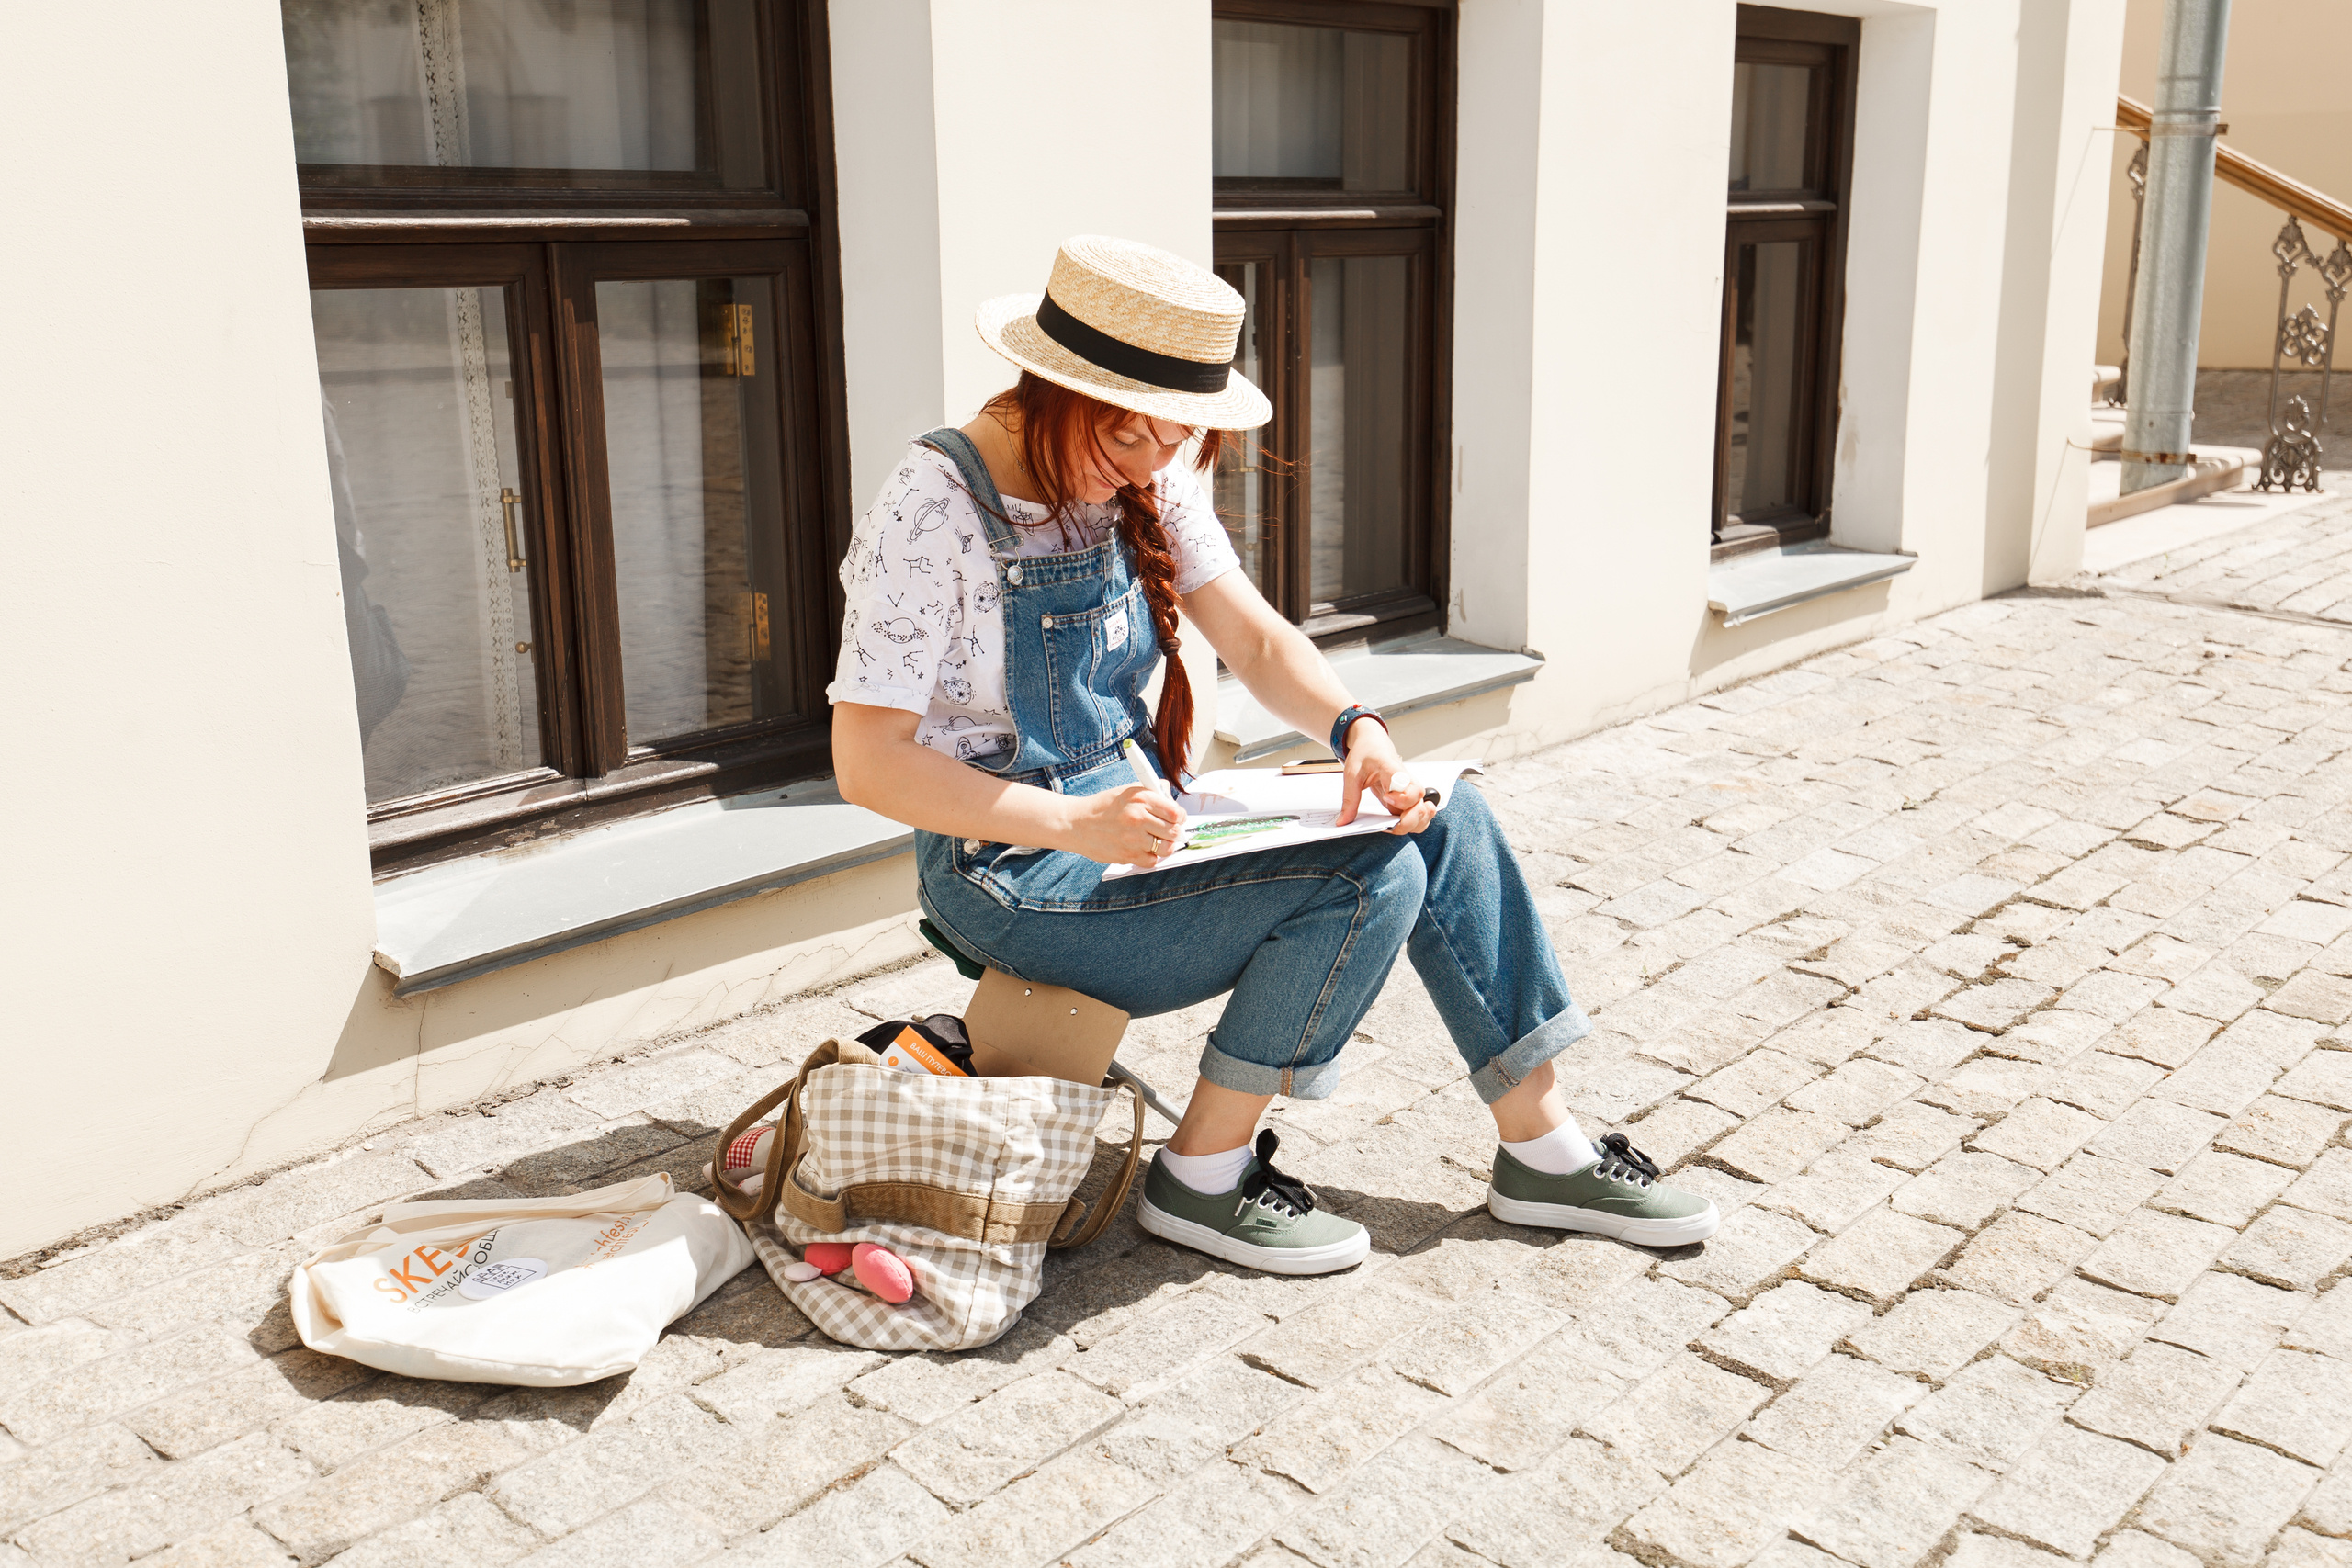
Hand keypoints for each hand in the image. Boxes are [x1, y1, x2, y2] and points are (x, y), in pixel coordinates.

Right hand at [1066, 783, 1186, 865]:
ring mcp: (1133, 839)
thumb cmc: (1103, 806)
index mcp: (1141, 798)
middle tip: (1167, 831)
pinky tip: (1142, 848)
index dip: (1179, 817)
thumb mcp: (1127, 790)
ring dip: (1165, 846)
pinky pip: (1152, 861)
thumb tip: (1172, 798)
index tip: (1176, 818)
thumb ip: (1152, 792)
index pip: (1176, 812)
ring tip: (1156, 841)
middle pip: (1174, 831)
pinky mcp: (1127, 855)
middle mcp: (1138, 818)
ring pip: (1167, 848)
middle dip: (1174, 832)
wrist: (1076, 823)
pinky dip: (1150, 857)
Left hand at [1336, 717, 1437, 834]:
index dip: (1402, 799)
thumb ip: (1350, 799)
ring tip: (1394, 826)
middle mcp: (1407, 782)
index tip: (1386, 798)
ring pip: (1423, 813)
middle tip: (1389, 825)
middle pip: (1420, 806)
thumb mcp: (1352, 774)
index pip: (1411, 788)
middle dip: (1408, 822)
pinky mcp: (1406, 799)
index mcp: (1394, 771)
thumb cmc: (1366, 753)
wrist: (1373, 744)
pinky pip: (1417, 815)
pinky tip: (1398, 824)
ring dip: (1413, 824)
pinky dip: (1413, 824)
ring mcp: (1409, 792)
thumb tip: (1343, 821)